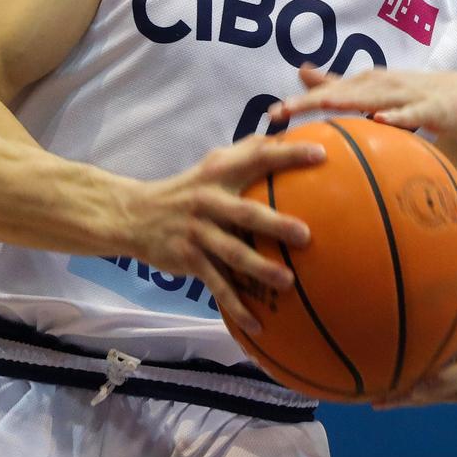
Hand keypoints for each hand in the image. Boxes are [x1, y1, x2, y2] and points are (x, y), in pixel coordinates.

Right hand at [135, 134, 325, 332]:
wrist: (135, 215)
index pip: (257, 158)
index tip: (321, 154)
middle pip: (245, 213)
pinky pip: (217, 286)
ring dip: (260, 269)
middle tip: (306, 236)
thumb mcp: (212, 165)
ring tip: (288, 282)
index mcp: (219, 173)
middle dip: (275, 224)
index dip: (288, 154)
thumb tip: (288, 132)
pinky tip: (259, 324)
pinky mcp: (189, 260)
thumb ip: (247, 152)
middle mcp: (208, 201)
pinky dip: (237, 306)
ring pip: (231, 253)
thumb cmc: (188, 188)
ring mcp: (197, 233)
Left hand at [271, 62, 456, 137]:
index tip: (269, 116)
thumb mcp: (381, 90)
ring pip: (370, 98)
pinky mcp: (432, 108)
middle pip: (341, 93)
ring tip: (315, 111)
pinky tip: (380, 121)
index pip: (328, 93)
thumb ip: (343, 85)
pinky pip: (412, 113)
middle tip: (278, 114)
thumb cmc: (425, 95)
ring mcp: (407, 95)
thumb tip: (303, 75)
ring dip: (342, 103)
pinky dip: (396, 116)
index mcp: (369, 83)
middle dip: (308, 102)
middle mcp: (383, 84)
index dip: (299, 103)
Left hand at [372, 298, 456, 407]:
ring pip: (429, 397)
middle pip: (443, 389)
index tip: (423, 379)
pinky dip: (400, 399)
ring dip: (404, 397)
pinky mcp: (446, 395)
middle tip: (394, 387)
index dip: (448, 375)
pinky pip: (422, 398)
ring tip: (377, 396)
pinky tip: (376, 400)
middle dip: (418, 388)